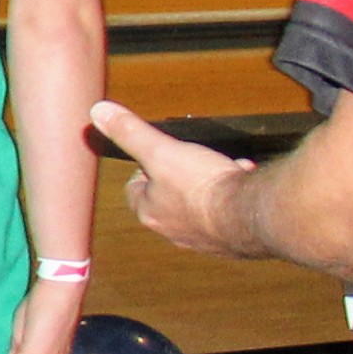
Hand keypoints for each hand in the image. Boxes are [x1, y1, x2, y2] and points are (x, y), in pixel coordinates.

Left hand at [94, 101, 257, 258]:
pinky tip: (242, 183)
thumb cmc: (203, 186)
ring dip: (209, 189)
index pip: (135, 189)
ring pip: (200, 208)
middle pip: (168, 199)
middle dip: (180, 177)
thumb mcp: (160, 150)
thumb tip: (99, 113)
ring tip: (220, 170)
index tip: (155, 155)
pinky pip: (228, 217)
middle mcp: (174, 232)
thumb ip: (131, 133)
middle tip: (191, 161)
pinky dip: (233, 200)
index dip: (144, 168)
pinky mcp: (234, 241)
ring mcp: (205, 239)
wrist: (253, 215)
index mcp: (150, 212)